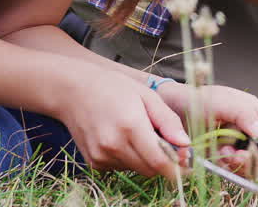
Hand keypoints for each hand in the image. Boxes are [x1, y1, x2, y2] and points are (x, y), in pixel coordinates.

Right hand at [56, 70, 188, 178]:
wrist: (72, 91)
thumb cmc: (113, 87)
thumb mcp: (147, 96)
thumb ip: (168, 121)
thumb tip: (185, 144)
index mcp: (131, 127)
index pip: (160, 162)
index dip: (177, 166)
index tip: (186, 160)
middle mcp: (114, 146)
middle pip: (151, 170)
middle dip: (163, 160)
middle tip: (163, 139)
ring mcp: (101, 156)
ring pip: (137, 169)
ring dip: (144, 158)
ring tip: (137, 132)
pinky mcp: (94, 162)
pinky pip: (121, 168)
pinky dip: (128, 158)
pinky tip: (121, 138)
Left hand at [156, 82, 257, 176]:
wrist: (174, 109)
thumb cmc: (200, 99)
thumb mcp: (224, 101)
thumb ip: (244, 114)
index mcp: (257, 114)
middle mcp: (251, 131)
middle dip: (255, 158)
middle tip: (237, 155)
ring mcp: (238, 145)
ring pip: (252, 165)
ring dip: (239, 163)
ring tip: (224, 152)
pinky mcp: (224, 157)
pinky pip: (234, 170)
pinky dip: (228, 167)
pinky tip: (218, 155)